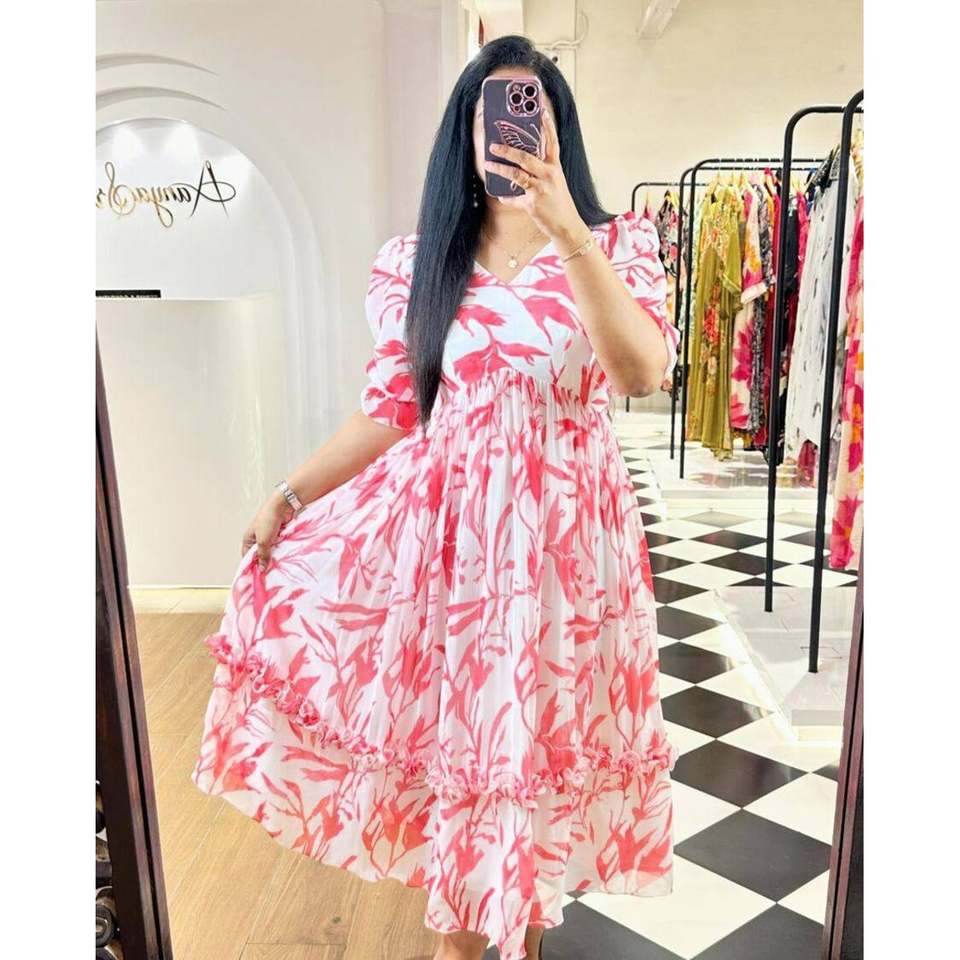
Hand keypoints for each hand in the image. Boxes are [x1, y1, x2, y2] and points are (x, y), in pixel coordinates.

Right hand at [241, 490, 294, 570]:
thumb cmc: (268, 520)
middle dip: (265, 561)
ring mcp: (268, 535)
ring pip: (271, 550)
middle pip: (260, 554)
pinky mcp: (278, 534)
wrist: (283, 506)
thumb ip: (263, 555)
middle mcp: (257, 537)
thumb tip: (261, 569)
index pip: (248, 556)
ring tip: (279, 565)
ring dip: (275, 555)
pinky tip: (285, 556)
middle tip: (270, 572)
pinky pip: (279, 545)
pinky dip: (281, 549)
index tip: (259, 576)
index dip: (252, 565)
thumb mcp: (263, 541)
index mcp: (249, 538)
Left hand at [484, 109, 588, 249]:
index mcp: (555, 167)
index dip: (547, 126)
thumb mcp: (555, 184)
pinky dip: (506, 198)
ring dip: (499, 169)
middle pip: (526, 157)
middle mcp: (549, 175)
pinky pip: (514, 199)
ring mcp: (541, 189)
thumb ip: (541, 173)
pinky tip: (500, 196)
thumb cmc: (559, 203)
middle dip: (507, 150)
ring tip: (487, 163)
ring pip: (516, 175)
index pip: (552, 143)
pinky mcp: (533, 203)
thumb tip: (524, 164)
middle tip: (493, 145)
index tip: (541, 110)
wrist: (567, 225)